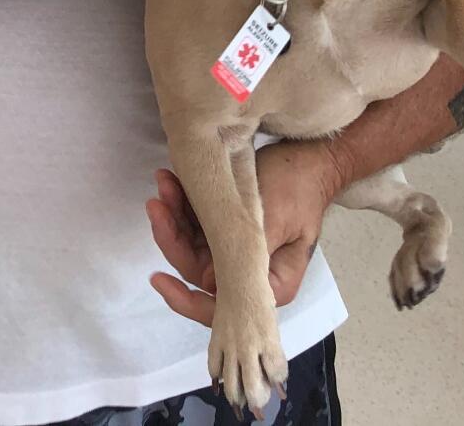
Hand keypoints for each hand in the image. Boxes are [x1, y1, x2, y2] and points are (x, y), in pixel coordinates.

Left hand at [145, 142, 337, 323]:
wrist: (307, 157)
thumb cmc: (299, 188)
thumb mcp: (278, 218)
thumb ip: (248, 251)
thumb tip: (210, 283)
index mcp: (268, 283)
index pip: (222, 307)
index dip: (186, 300)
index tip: (159, 279)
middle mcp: (246, 273)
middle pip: (197, 270)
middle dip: (173, 238)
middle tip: (157, 205)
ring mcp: (232, 251)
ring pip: (190, 246)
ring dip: (173, 217)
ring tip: (164, 184)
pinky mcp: (223, 228)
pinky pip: (194, 225)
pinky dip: (180, 205)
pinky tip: (171, 182)